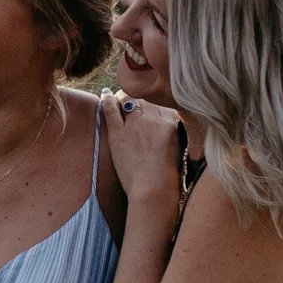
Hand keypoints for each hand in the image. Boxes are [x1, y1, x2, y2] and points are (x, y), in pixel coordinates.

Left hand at [102, 90, 181, 214]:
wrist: (153, 187)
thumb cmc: (166, 174)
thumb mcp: (177, 146)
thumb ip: (170, 131)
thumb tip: (163, 125)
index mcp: (172, 121)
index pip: (159, 102)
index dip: (151, 104)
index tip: (146, 106)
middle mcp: (154, 119)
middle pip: (144, 100)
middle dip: (137, 100)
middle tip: (129, 100)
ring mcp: (135, 124)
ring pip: (128, 101)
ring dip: (122, 98)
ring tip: (117, 97)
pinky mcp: (118, 133)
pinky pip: (111, 109)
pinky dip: (107, 100)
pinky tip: (104, 94)